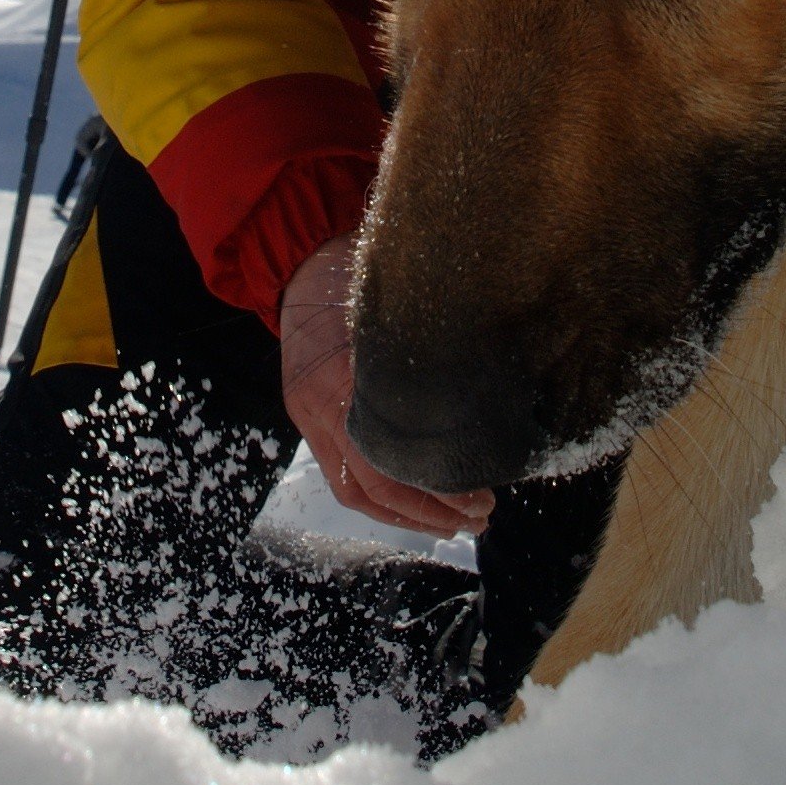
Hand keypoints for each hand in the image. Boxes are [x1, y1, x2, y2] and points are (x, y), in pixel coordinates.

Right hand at [278, 235, 493, 536]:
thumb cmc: (357, 273)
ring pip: (354, 491)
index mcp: (340, 378)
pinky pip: (343, 476)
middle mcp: (319, 407)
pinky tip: (420, 505)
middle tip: (481, 516)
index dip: (435, 487)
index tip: (481, 496)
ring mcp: (310, 417)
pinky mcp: (311, 419)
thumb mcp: (393, 305)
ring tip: (458, 522)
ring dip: (407, 515)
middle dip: (428, 512)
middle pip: (372, 485)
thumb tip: (485, 398)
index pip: (387, 458)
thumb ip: (425, 351)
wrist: (300, 262)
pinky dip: (383, 498)